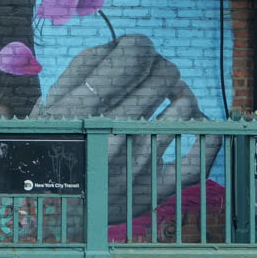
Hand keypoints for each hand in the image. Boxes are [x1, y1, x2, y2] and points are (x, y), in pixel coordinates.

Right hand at [33, 35, 222, 222]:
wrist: (48, 213)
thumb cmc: (49, 152)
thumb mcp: (46, 109)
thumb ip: (78, 73)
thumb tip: (120, 44)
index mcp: (84, 111)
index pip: (135, 55)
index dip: (142, 47)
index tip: (139, 52)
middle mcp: (113, 135)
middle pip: (165, 76)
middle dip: (163, 69)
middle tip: (157, 75)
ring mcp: (138, 164)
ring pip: (184, 109)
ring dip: (181, 97)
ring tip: (172, 99)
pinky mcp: (155, 190)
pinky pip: (197, 162)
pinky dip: (209, 139)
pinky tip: (204, 127)